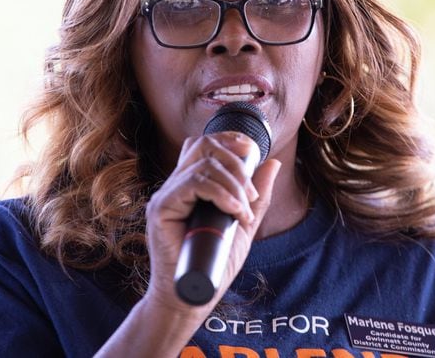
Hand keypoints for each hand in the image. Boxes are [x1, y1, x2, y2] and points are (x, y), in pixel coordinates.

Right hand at [143, 131, 280, 314]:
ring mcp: (166, 195)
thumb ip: (256, 197)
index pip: (205, 145)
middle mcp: (175, 185)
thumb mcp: (243, 224)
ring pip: (203, 164)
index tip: (252, 152)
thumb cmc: (214, 263)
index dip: (228, 139)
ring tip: (244, 211)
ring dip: (233, 184)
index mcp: (190, 185)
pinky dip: (221, 194)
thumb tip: (272, 164)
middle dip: (236, 162)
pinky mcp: (161, 209)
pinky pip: (193, 184)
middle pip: (204, 146)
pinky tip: (234, 212)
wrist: (191, 296)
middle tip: (251, 195)